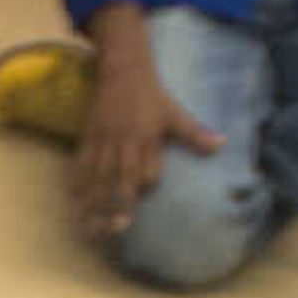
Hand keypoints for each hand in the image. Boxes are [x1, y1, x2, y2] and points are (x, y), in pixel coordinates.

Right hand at [72, 45, 220, 240]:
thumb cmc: (152, 96)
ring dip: (95, 202)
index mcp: (146, 137)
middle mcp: (124, 142)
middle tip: (118, 227)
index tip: (143, 205)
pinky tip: (76, 203)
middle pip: (120, 177)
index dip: (144, 186)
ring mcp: (104, 142)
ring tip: (92, 226)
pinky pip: (81, 166)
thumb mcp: (176, 114)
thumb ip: (194, 134)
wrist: (123, 70)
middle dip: (118, 203)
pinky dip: (78, 185)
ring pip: (98, 176)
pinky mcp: (88, 139)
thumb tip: (221, 144)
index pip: (146, 169)